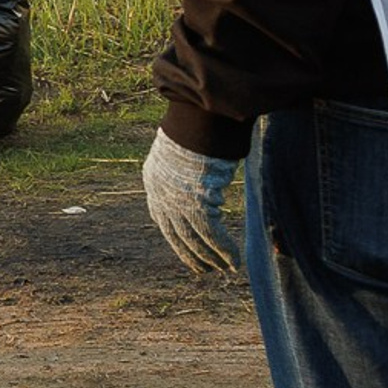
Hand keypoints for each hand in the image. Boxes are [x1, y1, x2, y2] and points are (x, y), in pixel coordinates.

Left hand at [143, 129, 241, 273]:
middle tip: (207, 269)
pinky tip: (234, 261)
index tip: (189, 253)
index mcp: (154, 182)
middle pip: (177, 234)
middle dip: (193, 254)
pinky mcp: (195, 202)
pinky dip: (223, 250)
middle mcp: (161, 194)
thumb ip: (186, 175)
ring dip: (212, 256)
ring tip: (226, 268)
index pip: (163, 220)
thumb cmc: (196, 130)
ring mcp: (177, 200)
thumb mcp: (183, 155)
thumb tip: (200, 185)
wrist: (198, 118)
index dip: (178, 239)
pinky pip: (210, 234)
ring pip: (194, 238)